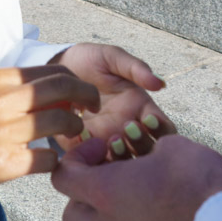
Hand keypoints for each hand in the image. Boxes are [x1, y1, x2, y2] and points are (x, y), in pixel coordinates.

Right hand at [0, 65, 99, 194]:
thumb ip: (17, 89)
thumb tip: (60, 92)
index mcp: (0, 79)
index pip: (55, 72)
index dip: (78, 83)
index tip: (84, 96)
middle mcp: (2, 100)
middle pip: (64, 90)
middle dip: (88, 99)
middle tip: (93, 111)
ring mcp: (4, 131)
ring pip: (61, 123)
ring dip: (74, 131)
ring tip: (72, 138)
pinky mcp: (5, 162)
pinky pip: (48, 158)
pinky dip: (56, 161)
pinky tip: (50, 162)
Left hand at [51, 134, 221, 220]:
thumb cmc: (196, 183)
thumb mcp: (171, 147)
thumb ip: (151, 148)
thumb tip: (153, 153)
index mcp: (106, 194)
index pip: (63, 177)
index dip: (77, 154)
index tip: (103, 143)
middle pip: (72, 215)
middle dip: (83, 190)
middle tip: (107, 168)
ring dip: (116, 196)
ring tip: (144, 172)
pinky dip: (140, 210)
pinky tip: (164, 190)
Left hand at [53, 44, 174, 154]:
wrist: (58, 66)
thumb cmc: (90, 60)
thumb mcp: (112, 57)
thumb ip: (135, 68)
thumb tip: (160, 84)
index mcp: (140, 109)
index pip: (163, 129)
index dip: (161, 130)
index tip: (147, 119)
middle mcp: (126, 128)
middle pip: (147, 151)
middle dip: (140, 146)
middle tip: (125, 130)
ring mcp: (106, 139)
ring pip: (122, 163)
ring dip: (119, 156)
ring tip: (108, 138)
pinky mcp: (83, 145)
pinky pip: (91, 160)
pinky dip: (91, 155)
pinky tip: (84, 138)